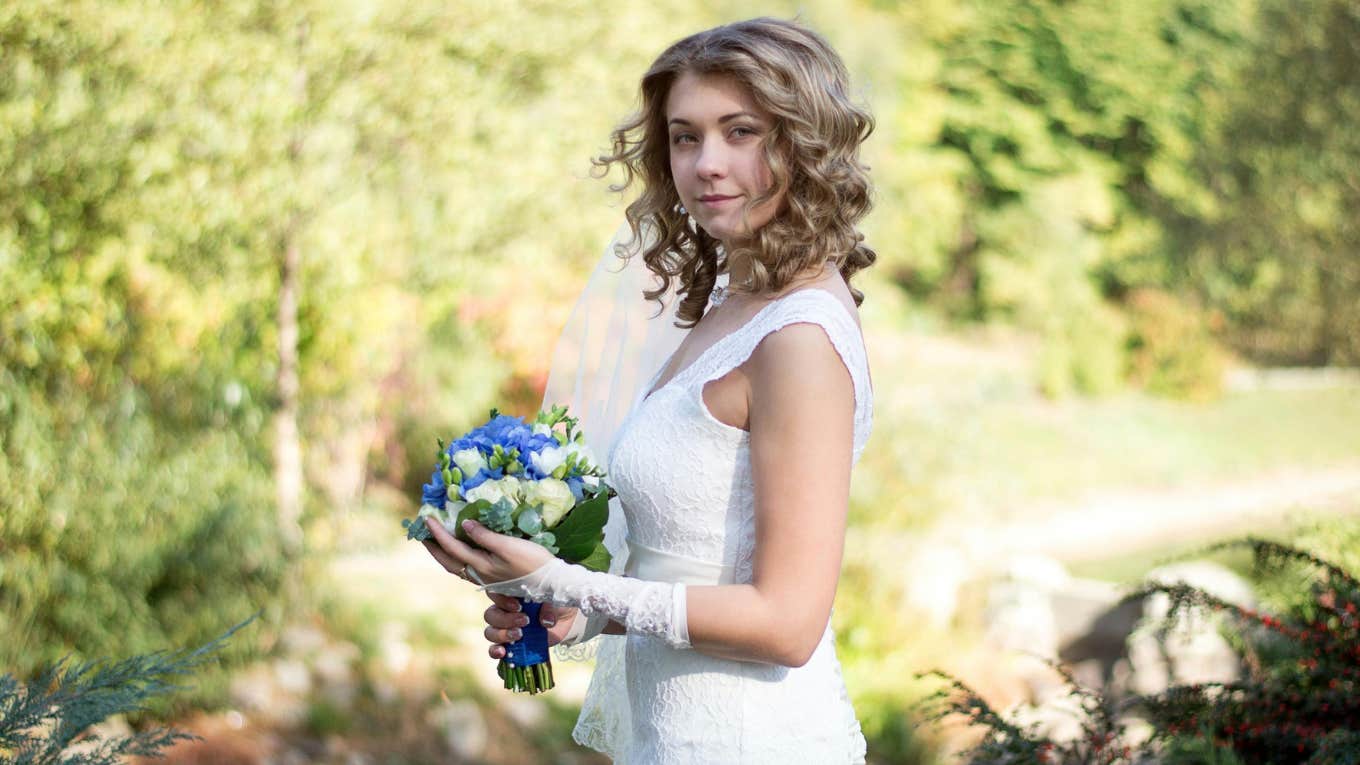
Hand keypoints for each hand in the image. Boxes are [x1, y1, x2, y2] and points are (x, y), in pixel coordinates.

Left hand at [421, 517, 554, 585]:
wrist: (550, 583)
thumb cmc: (533, 563)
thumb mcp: (509, 546)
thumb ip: (485, 536)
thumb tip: (464, 524)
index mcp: (480, 565)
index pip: (452, 547)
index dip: (438, 532)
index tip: (427, 518)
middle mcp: (479, 574)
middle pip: (447, 561)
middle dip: (433, 547)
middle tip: (421, 533)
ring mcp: (485, 577)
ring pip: (455, 566)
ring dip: (442, 553)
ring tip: (435, 541)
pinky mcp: (493, 577)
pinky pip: (466, 567)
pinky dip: (456, 558)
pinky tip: (459, 551)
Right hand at [482, 592, 579, 658]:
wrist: (564, 620)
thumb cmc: (556, 603)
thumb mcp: (557, 599)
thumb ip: (550, 607)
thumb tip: (545, 621)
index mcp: (511, 594)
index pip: (495, 594)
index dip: (502, 600)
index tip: (519, 606)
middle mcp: (504, 610)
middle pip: (491, 615)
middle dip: (505, 620)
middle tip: (525, 622)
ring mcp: (504, 628)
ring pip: (490, 632)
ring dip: (502, 635)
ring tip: (519, 636)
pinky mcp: (509, 645)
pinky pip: (494, 649)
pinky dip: (496, 651)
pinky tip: (503, 652)